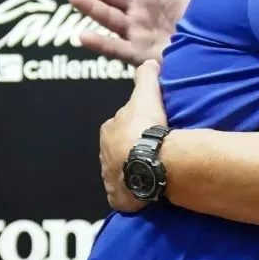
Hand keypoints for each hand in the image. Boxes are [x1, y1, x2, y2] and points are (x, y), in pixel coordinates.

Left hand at [99, 60, 168, 212]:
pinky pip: (126, 193)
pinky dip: (134, 190)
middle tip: (154, 147)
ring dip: (133, 169)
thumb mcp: (146, 95)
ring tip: (154, 167)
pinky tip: (147, 187)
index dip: (135, 123)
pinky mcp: (118, 196)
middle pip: (119, 148)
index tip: (149, 125)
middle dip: (131, 147)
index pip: (121, 124)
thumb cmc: (144, 128)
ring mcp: (109, 177)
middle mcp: (104, 153)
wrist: (147, 163)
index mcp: (109, 129)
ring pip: (121, 170)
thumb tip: (149, 63)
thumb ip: (146, 77)